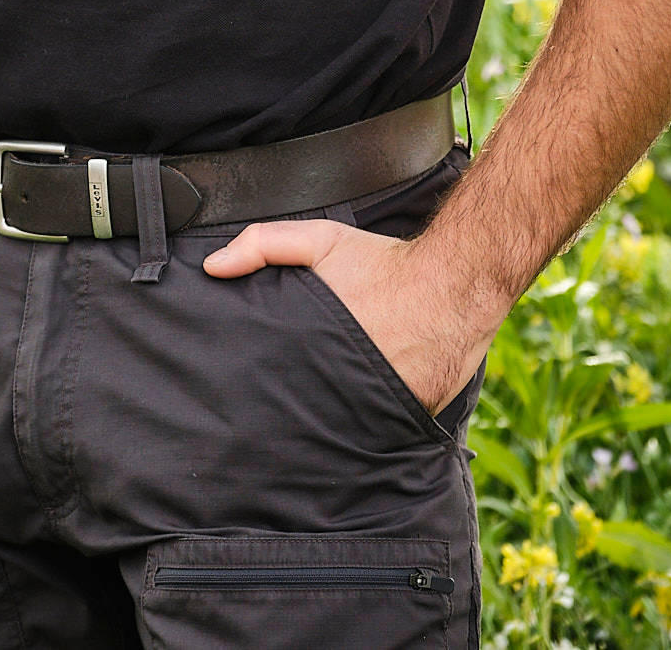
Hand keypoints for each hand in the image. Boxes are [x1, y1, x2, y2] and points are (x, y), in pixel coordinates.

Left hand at [203, 217, 493, 418]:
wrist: (457, 282)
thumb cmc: (385, 263)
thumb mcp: (322, 241)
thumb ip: (265, 245)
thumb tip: (213, 267)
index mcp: (316, 345)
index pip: (274, 383)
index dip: (258, 392)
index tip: (239, 398)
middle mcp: (343, 382)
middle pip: (303, 412)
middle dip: (288, 416)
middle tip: (273, 419)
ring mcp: (378, 406)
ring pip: (340, 427)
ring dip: (328, 425)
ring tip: (316, 423)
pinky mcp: (409, 419)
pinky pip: (380, 430)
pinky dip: (371, 427)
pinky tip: (360, 422)